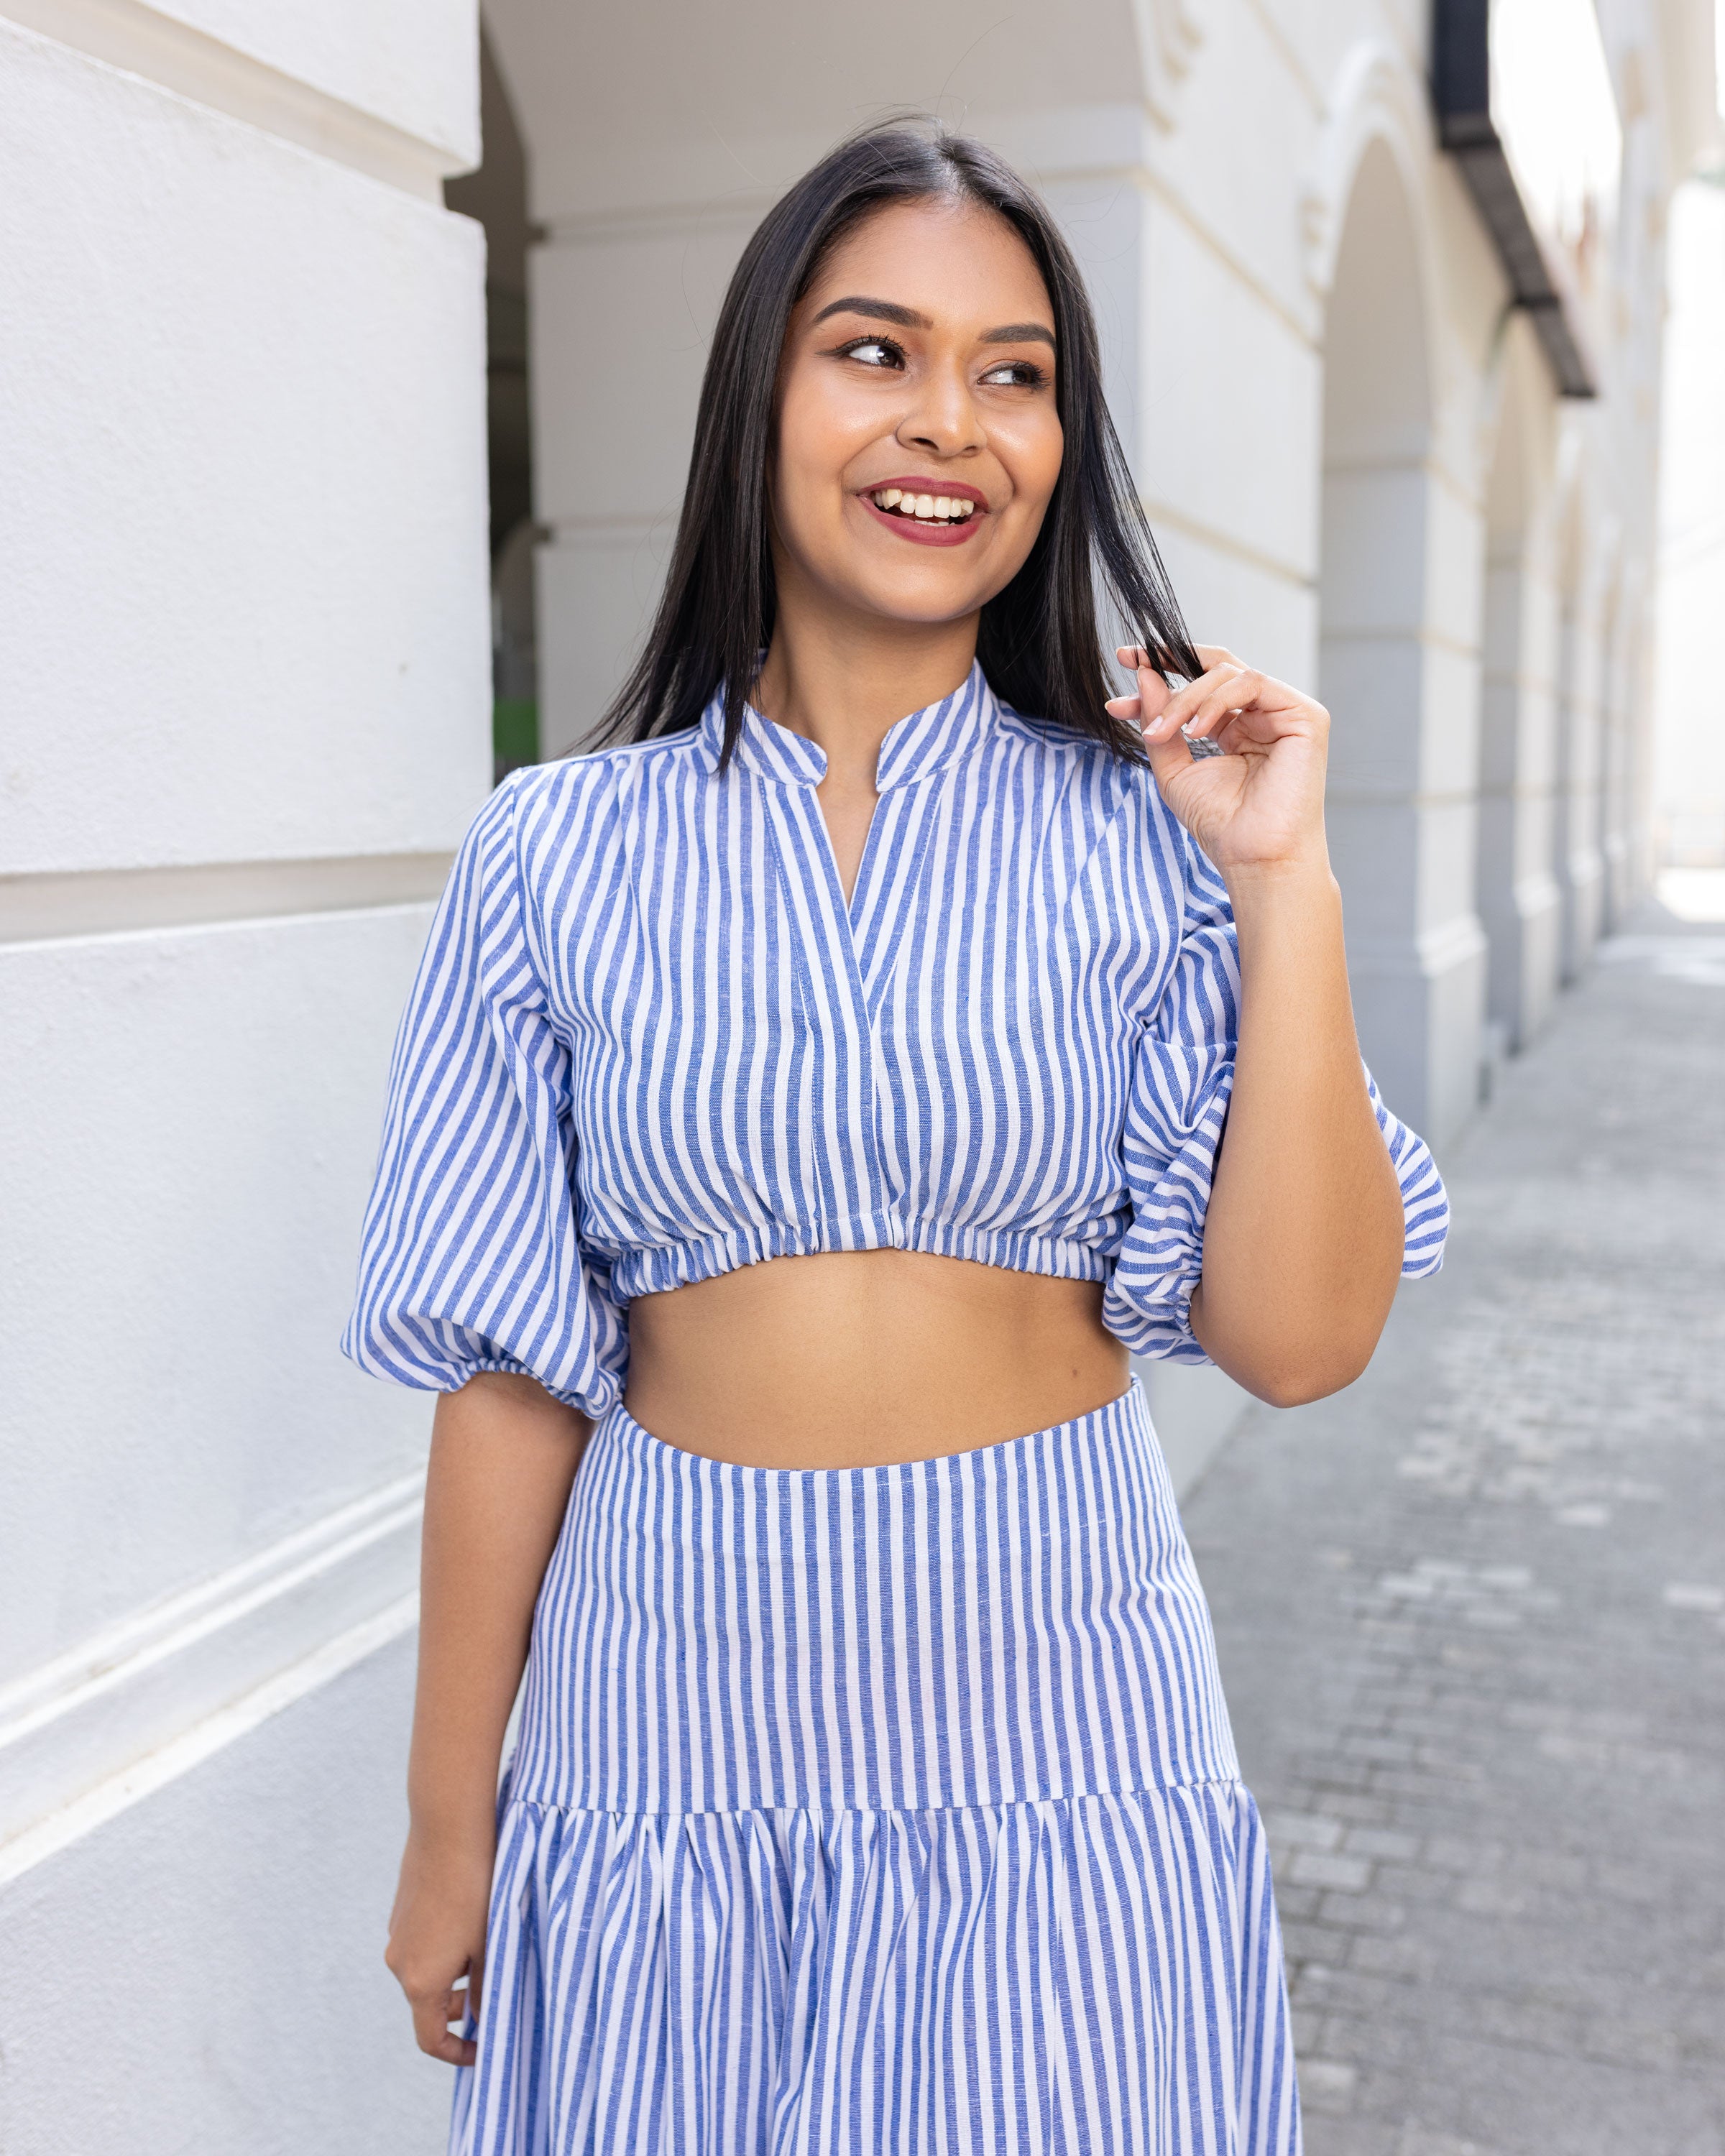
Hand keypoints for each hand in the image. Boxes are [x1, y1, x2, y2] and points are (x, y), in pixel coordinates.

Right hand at [384, 1825, 495, 2065]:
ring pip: (425, 1972)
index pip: (430, 2039)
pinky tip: (469, 1923)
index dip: (457, 2053)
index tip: (482, 2050)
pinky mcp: (400, 1912)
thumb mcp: (488, 1946)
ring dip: (453, 1976)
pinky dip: (443, 1950)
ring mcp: (396, 1936)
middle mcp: (399, 1964)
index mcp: (420, 1982)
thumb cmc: (475, 1890)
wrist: (447, 1830)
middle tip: (492, 1998)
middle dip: (459, 2009)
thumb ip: (484, 1989)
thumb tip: (483, 2016)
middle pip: (427, 2004)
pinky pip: (421, 1945)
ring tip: (486, 1953)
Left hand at [1106, 644, 1330, 877]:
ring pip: (1227, 674)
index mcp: (1238, 727)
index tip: (1127, 662)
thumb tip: (1144, 676)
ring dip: (1185, 697)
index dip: (1164, 669)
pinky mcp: (1305, 715)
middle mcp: (1263, 715)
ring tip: (1162, 732)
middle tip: (1134, 665)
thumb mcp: (1174, 770)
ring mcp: (1286, 712)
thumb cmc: (1221, 824)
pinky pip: (1252, 682)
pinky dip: (1215, 701)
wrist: (1254, 857)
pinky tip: (1195, 731)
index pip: (1201, 684)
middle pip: (1214, 668)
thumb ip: (1159, 723)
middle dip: (1169, 662)